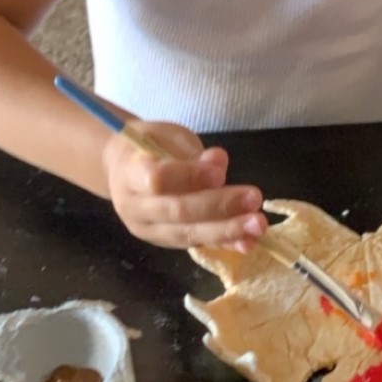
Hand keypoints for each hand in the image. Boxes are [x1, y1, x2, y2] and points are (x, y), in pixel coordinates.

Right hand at [103, 121, 267, 250]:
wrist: (123, 168)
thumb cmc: (149, 145)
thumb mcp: (168, 137)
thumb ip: (192, 153)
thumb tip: (219, 164)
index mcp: (129, 172)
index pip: (157, 179)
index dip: (190, 176)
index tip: (220, 172)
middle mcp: (134, 206)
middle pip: (177, 211)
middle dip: (219, 206)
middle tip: (254, 198)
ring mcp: (147, 229)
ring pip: (188, 234)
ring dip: (227, 230)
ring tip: (258, 225)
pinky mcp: (164, 242)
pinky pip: (196, 244)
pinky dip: (224, 244)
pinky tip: (248, 242)